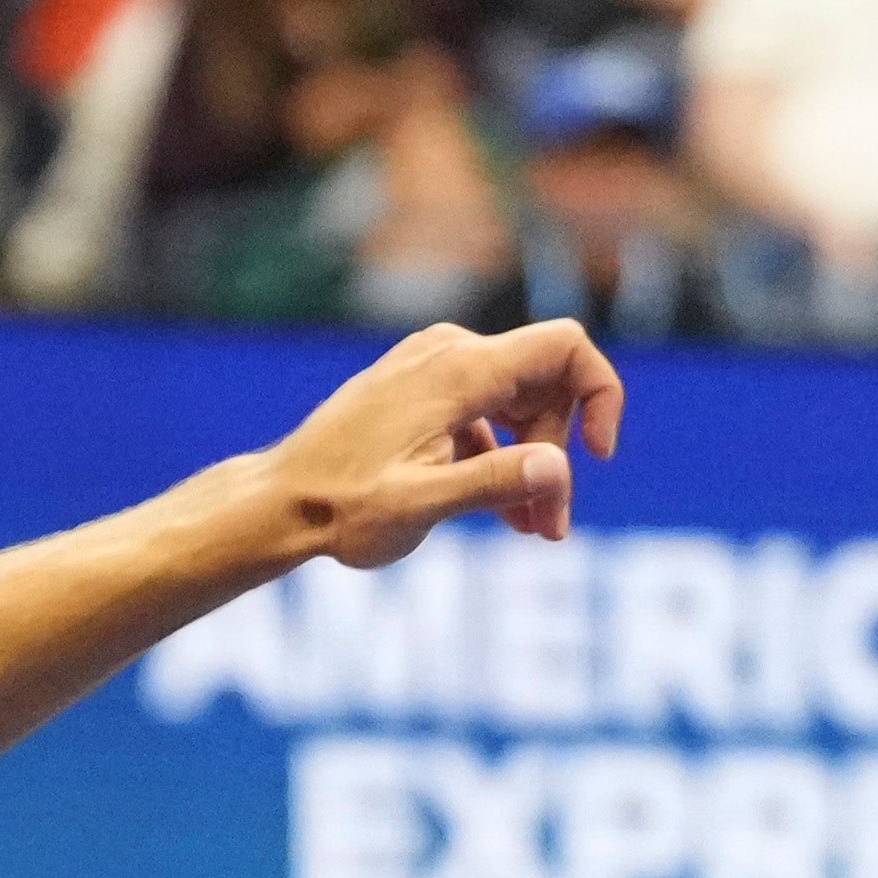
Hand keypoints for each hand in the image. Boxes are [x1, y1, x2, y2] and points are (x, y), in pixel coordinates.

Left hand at [254, 318, 620, 569]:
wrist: (277, 504)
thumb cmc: (339, 508)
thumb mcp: (420, 506)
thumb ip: (492, 482)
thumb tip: (558, 467)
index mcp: (458, 370)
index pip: (565, 347)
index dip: (600, 393)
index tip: (599, 455)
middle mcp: (448, 354)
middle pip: (545, 385)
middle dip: (558, 453)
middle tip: (550, 525)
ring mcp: (431, 369)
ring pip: (516, 404)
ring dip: (532, 463)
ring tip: (533, 530)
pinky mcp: (418, 393)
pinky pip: (483, 415)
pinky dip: (499, 458)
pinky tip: (502, 513)